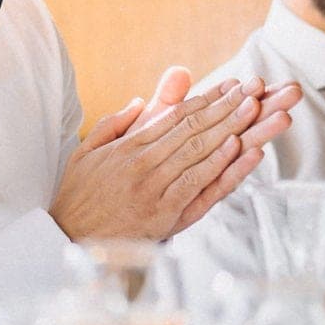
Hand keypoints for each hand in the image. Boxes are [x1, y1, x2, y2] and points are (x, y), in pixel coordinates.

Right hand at [49, 70, 298, 241]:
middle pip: (192, 128)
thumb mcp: (85, 152)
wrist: (70, 239)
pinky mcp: (165, 214)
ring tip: (254, 108)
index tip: (229, 85)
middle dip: (226, 106)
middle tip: (252, 88)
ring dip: (230, 128)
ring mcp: (155, 188)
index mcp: (127, 146)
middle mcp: (143, 163)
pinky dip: (220, 165)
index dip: (205, 98)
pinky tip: (239, 147)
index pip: (174, 116)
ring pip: (199, 151)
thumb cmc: (80, 196)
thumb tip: (140, 102)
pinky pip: (198, 184)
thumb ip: (113, 124)